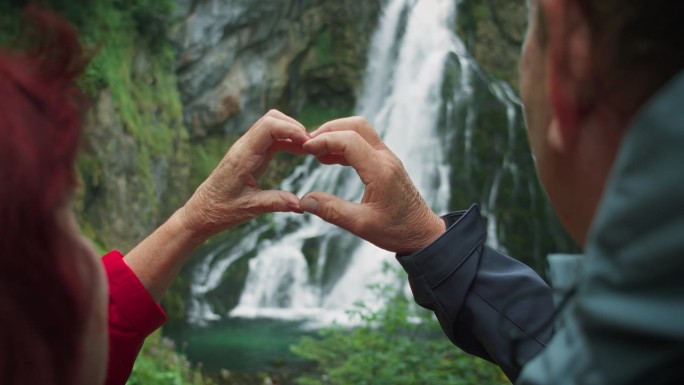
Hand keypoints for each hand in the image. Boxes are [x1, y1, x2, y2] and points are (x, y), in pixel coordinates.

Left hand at [177, 109, 309, 240]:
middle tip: (312, 146)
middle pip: (272, 118)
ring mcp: (247, 148)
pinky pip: (272, 138)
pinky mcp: (251, 153)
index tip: (308, 144)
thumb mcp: (250, 208)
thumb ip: (276, 202)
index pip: (268, 127)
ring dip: (291, 132)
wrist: (202, 211)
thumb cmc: (221, 210)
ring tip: (308, 149)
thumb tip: (301, 204)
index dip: (291, 129)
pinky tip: (298, 152)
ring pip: (272, 125)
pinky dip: (287, 140)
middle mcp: (244, 147)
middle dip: (294, 127)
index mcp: (243, 156)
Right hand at [299, 117, 444, 254]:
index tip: (305, 149)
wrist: (423, 234)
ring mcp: (388, 159)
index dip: (324, 140)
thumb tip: (304, 201)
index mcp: (380, 171)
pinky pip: (364, 144)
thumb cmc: (397, 231)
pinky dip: (345, 146)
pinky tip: (329, 159)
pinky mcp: (387, 164)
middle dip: (329, 130)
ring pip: (361, 132)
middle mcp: (386, 159)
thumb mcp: (361, 225)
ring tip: (315, 152)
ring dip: (337, 136)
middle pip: (356, 125)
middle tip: (308, 144)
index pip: (349, 140)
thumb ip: (331, 211)